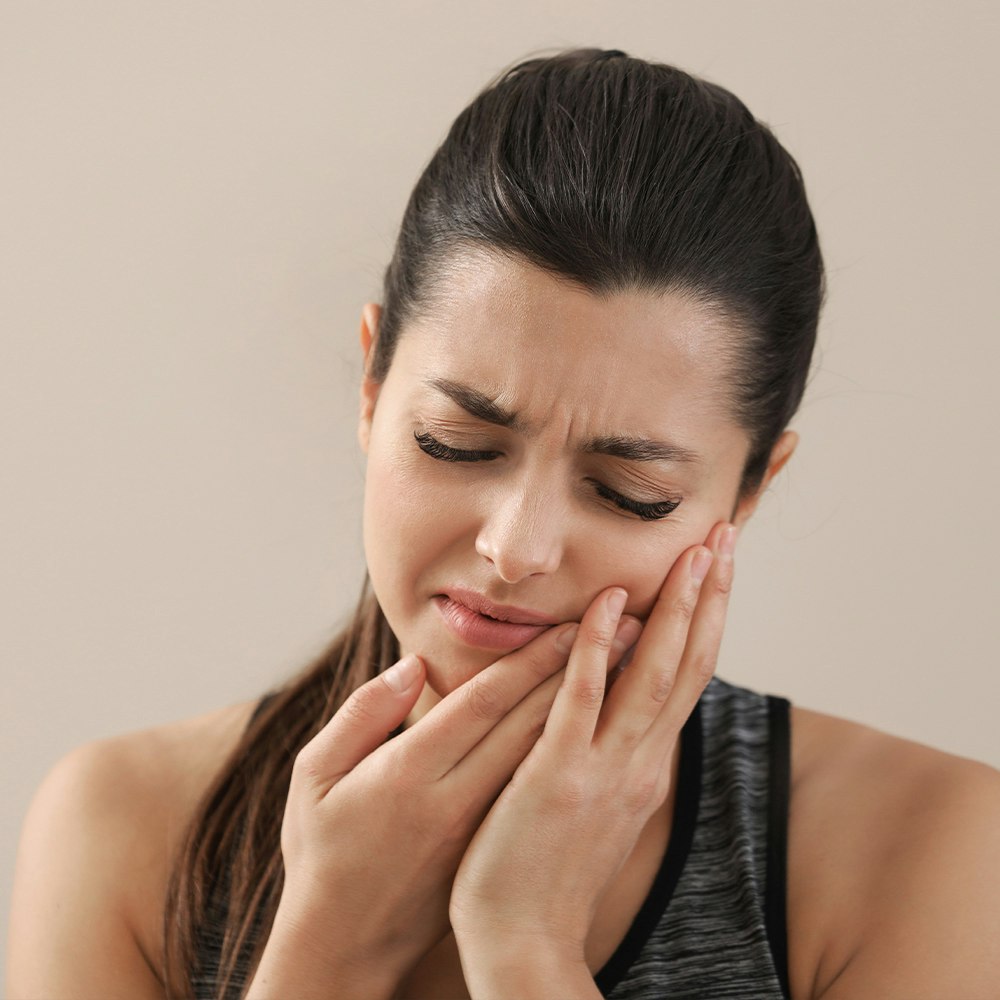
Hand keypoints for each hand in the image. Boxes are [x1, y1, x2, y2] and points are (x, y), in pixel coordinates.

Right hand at [253, 610, 640, 997]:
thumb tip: (411, 666)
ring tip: (629, 666)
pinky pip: (540, 791)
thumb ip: (362, 715)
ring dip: (590, 708)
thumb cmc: (323, 852)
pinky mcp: (492, 851)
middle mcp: (454, 800)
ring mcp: (479, 830)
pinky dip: (573, 752)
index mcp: (410, 774)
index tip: (570, 623)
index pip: (484, 703)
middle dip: (579, 672)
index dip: (531, 661)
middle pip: (529, 725)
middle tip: (627, 628)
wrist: (344, 944)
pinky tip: (602, 725)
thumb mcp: (315, 778)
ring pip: (545, 757)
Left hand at [449, 522, 736, 975]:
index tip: (718, 567)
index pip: (687, 677)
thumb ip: (620, 750)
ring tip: (694, 553)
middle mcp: (640, 763)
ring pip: (652, 676)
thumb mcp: (605, 804)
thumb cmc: (552, 871)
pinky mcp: (557, 777)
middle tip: (725, 536)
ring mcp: (603, 769)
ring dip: (676, 611)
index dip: (707, 618)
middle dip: (709, 597)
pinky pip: (581, 702)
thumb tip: (628, 701)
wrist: (526, 945)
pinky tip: (609, 604)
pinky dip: (598, 650)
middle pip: (686, 665)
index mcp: (647, 765)